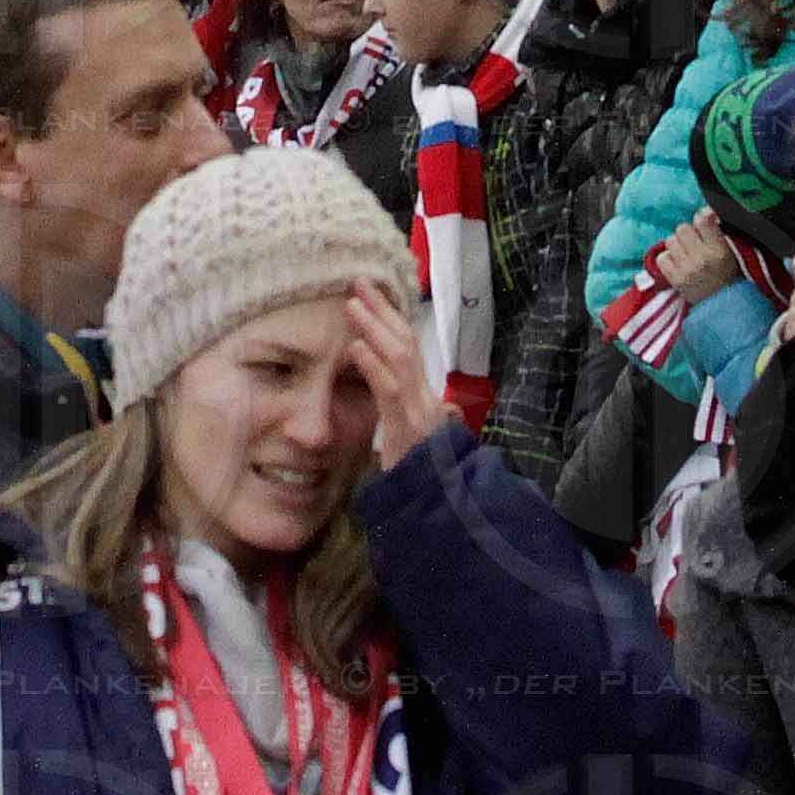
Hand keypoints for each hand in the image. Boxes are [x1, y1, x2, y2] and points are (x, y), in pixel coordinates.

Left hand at [342, 280, 448, 463]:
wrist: (442, 512)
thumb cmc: (422, 479)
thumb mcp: (410, 440)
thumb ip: (401, 412)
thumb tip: (384, 386)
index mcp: (424, 398)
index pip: (409, 347)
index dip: (391, 318)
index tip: (370, 293)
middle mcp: (427, 399)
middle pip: (407, 342)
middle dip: (383, 310)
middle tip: (358, 282)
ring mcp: (421, 413)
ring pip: (402, 359)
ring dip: (376, 327)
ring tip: (352, 305)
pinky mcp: (411, 430)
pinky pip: (392, 393)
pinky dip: (374, 367)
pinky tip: (357, 348)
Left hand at [656, 208, 739, 304]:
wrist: (723, 306)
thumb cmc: (727, 276)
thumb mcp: (730, 252)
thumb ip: (717, 232)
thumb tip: (705, 211)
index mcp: (719, 250)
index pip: (702, 220)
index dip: (701, 219)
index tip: (703, 225)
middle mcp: (702, 258)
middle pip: (682, 228)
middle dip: (687, 233)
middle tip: (694, 243)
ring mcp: (687, 270)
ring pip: (670, 241)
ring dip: (677, 245)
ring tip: (686, 255)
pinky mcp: (674, 280)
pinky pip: (661, 258)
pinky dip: (668, 259)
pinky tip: (678, 264)